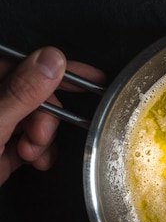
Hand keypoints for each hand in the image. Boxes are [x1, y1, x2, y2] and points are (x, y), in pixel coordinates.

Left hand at [0, 47, 104, 185]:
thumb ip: (21, 91)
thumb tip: (51, 60)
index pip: (22, 64)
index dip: (55, 72)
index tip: (87, 78)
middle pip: (33, 95)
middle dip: (44, 117)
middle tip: (37, 136)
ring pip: (35, 120)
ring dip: (42, 139)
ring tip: (30, 153)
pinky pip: (29, 142)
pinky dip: (39, 153)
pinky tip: (34, 160)